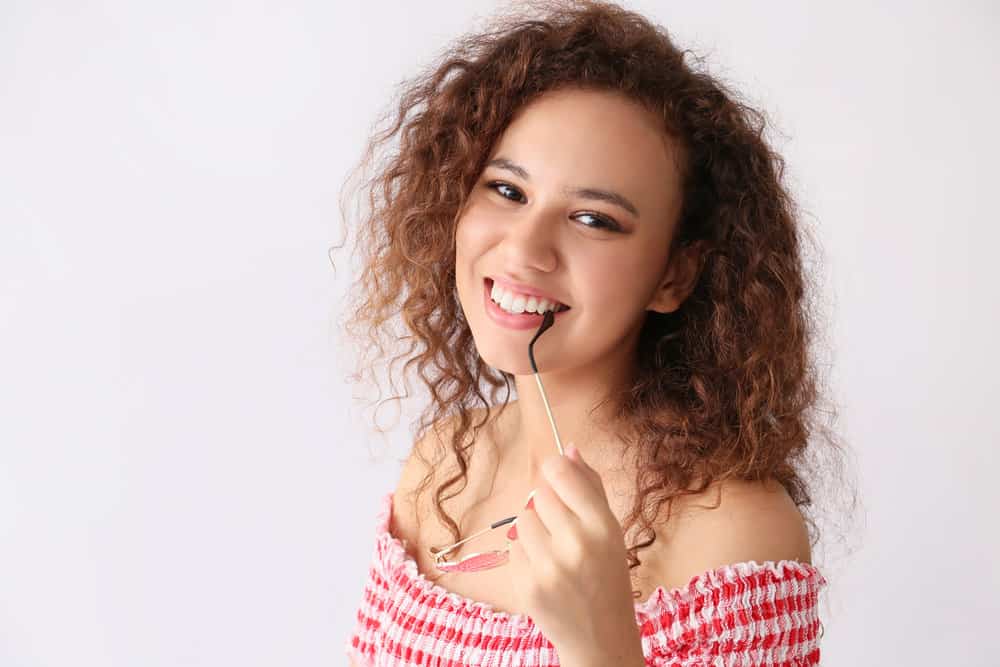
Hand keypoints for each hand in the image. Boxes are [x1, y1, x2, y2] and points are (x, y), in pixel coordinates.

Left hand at [505, 444, 643, 662]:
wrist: (601, 637)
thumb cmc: (606, 575)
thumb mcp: (610, 530)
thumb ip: (589, 487)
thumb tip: (568, 449)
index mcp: (603, 526)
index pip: (562, 473)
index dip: (554, 468)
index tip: (554, 473)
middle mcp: (577, 544)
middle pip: (539, 494)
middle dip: (547, 506)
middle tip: (563, 529)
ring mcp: (550, 567)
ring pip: (522, 520)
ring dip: (533, 531)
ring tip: (554, 553)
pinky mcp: (528, 586)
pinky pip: (513, 548)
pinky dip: (525, 556)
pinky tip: (545, 572)